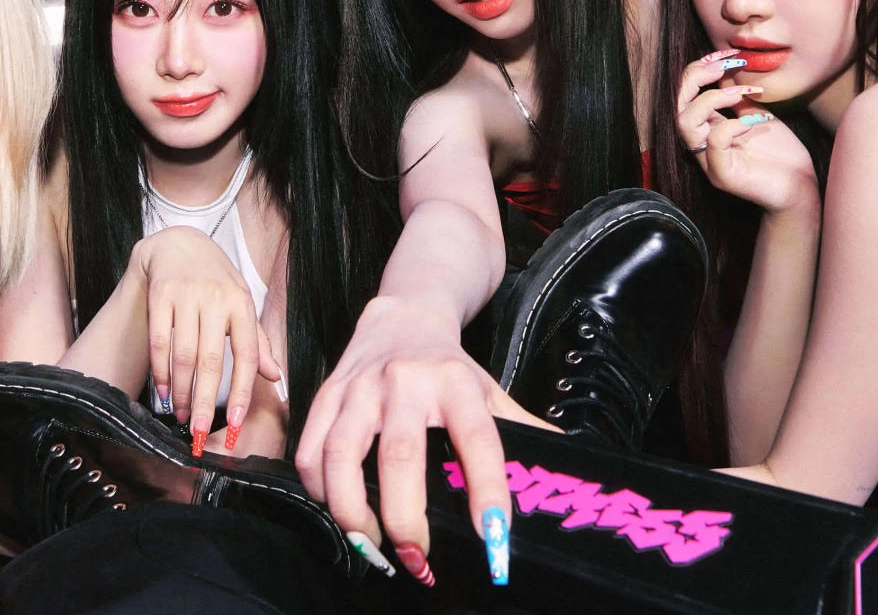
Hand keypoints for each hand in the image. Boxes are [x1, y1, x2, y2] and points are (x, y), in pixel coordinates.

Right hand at [133, 226, 280, 450]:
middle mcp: (216, 300)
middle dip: (207, 402)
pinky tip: (163, 391)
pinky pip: (159, 341)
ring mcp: (187, 296)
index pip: (247, 355)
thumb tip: (276, 376)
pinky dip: (160, 371)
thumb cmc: (215, 281)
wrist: (178, 243)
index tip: (237, 425)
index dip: (244, 392)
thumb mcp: (240, 304)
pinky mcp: (160, 295)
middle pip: (211, 361)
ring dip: (182, 391)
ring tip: (183, 416)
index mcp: (242, 305)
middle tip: (200, 433)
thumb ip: (256, 342)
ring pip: (184, 355)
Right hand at [295, 295, 528, 585]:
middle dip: (405, 519)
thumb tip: (566, 465)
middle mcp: (405, 382)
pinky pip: (311, 450)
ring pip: (340, 456)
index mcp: (456, 384)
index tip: (494, 540)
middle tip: (417, 561)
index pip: (479, 441)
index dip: (487, 492)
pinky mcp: (326, 393)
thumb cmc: (449, 367)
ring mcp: (360, 387)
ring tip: (371, 548)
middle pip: (400, 456)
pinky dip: (319, 490)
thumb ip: (522, 428)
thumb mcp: (489, 390)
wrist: (402, 316)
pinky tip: (338, 512)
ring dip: (353, 512)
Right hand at [675, 49, 816, 213]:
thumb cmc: (780, 154)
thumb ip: (737, 96)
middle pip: (676, 105)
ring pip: (685, 123)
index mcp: (707, 129)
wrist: (800, 188)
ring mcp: (708, 162)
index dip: (700, 69)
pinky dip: (734, 124)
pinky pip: (714, 143)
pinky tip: (757, 121)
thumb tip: (726, 69)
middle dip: (697, 77)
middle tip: (726, 65)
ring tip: (743, 92)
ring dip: (713, 98)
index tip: (729, 55)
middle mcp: (701, 145)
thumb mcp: (756, 113)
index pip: (685, 94)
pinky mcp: (722, 176)